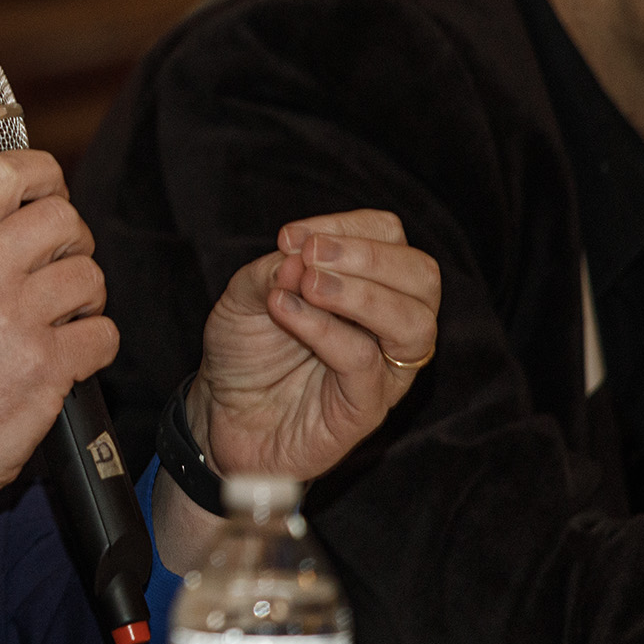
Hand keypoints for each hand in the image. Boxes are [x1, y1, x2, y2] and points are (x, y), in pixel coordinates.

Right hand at [0, 149, 114, 583]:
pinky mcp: (45, 367)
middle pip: (62, 218)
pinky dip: (96, 348)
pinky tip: (67, 361)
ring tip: (62, 323)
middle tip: (63, 271)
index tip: (52, 190)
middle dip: (75, 244)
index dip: (42, 173)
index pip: (2, 173)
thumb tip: (22, 213)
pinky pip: (104, 334)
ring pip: (90, 277)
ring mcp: (12, 321)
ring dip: (88, 301)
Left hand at [193, 209, 441, 485]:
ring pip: (413, 322)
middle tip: (311, 254)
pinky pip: (364, 363)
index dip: (347, 227)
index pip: (389, 238)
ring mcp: (384, 371)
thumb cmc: (244, 353)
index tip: (292, 236)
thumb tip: (300, 255)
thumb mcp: (244, 295)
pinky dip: (325, 329)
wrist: (221, 416)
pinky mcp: (365, 409)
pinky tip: (286, 312)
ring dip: (361, 293)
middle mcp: (389, 326)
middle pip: (422, 276)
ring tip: (309, 284)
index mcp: (370, 287)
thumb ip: (271, 269)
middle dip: (369, 255)